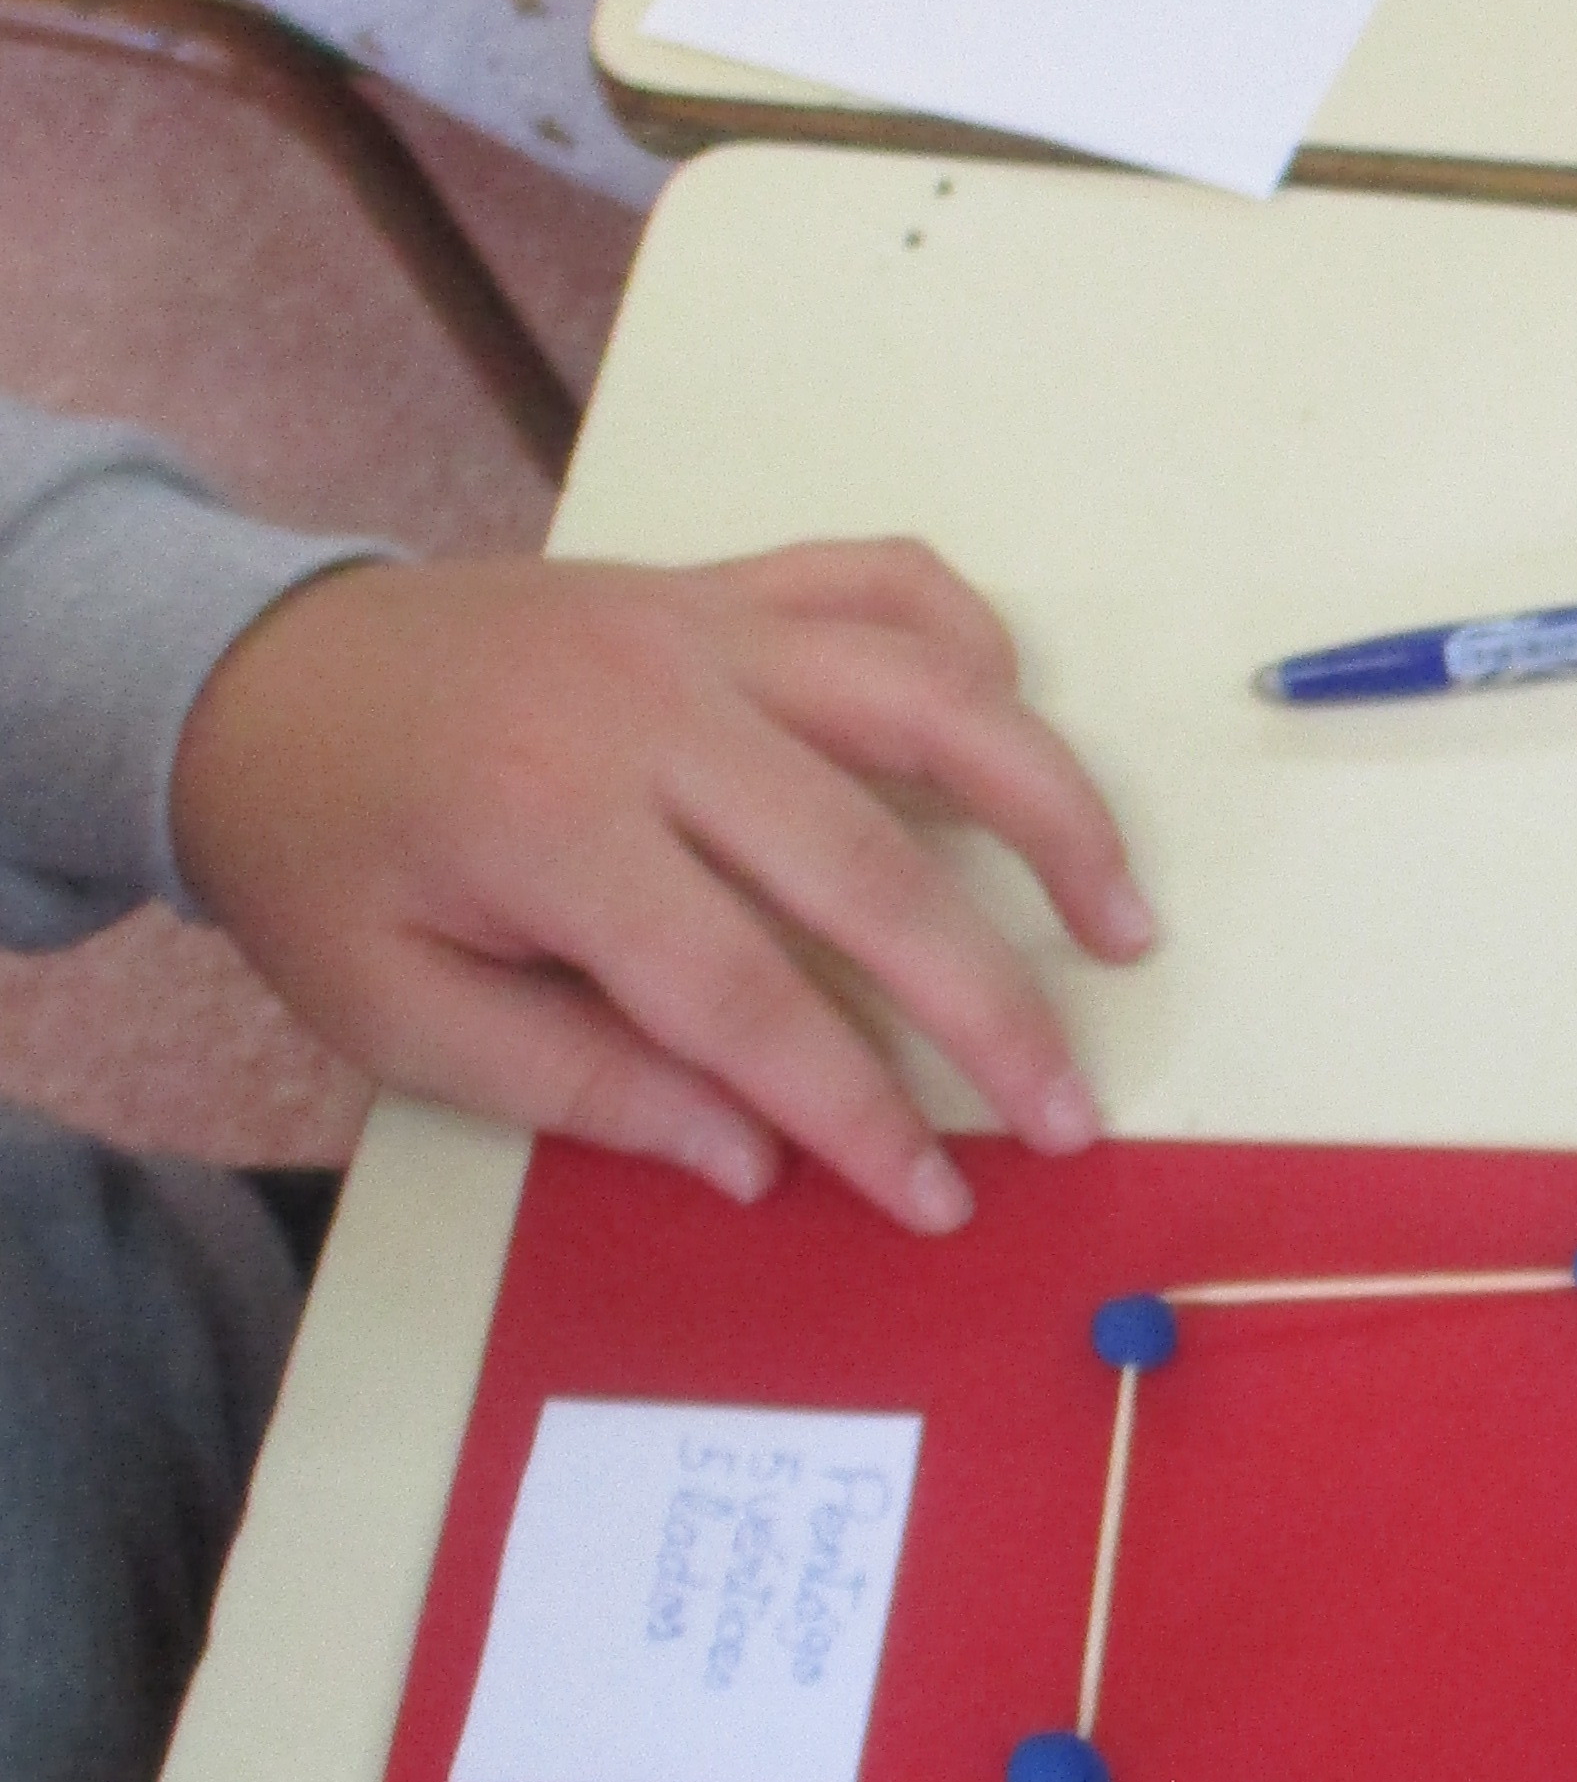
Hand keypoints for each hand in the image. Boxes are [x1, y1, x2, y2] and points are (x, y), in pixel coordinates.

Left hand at [168, 546, 1152, 1240]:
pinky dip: (972, 642)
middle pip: (871, 866)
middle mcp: (653, 711)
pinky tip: (1015, 730)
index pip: (747, 997)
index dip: (855, 1112)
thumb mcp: (395, 1010)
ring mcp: (701, 626)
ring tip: (1124, 922)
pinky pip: (886, 582)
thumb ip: (577, 1084)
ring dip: (1050, 810)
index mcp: (552, 830)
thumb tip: (755, 1159)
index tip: (934, 1200)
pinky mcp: (722, 580)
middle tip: (1068, 1114)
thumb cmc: (319, 858)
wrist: (247, 671)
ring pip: (928, 701)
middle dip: (990, 1007)